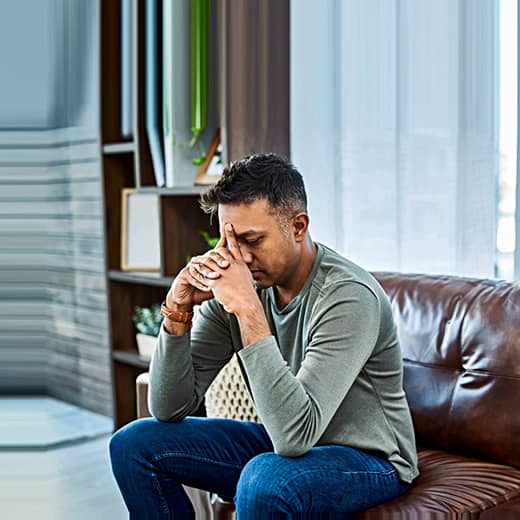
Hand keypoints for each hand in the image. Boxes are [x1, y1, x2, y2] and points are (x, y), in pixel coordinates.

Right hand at [166, 235, 228, 309]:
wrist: (189, 299)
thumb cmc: (207, 289)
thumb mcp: (221, 280)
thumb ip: (233, 270)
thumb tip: (250, 260)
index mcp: (210, 260)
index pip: (218, 249)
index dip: (224, 240)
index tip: (231, 239)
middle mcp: (200, 260)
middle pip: (209, 256)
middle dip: (218, 260)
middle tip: (226, 265)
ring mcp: (191, 267)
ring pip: (201, 266)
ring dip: (209, 272)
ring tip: (217, 277)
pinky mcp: (183, 275)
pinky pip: (192, 276)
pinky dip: (200, 282)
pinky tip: (207, 287)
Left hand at [206, 223, 270, 345]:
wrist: (247, 303)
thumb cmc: (249, 294)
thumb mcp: (248, 279)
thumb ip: (243, 272)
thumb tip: (245, 269)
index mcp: (240, 264)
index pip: (234, 246)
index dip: (230, 235)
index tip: (227, 225)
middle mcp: (231, 265)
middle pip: (219, 253)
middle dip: (211, 251)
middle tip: (205, 251)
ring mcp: (223, 273)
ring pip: (208, 263)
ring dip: (200, 261)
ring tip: (194, 260)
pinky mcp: (215, 282)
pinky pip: (204, 275)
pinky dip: (198, 272)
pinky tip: (192, 271)